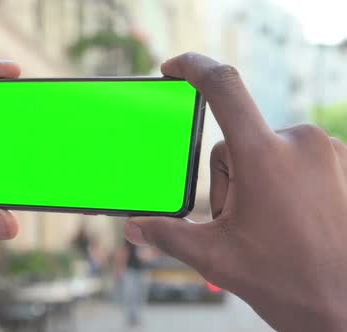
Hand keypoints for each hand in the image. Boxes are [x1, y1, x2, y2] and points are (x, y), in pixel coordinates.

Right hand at [124, 53, 346, 330]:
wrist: (346, 310)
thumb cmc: (287, 282)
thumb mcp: (214, 256)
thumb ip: (166, 234)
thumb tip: (132, 227)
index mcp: (263, 156)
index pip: (223, 87)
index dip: (192, 67)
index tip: (172, 68)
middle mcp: (300, 142)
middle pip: (237, 143)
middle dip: (227, 182)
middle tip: (239, 223)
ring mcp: (327, 152)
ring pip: (265, 152)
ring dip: (254, 183)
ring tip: (267, 227)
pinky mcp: (342, 163)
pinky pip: (294, 158)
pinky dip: (280, 182)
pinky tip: (288, 219)